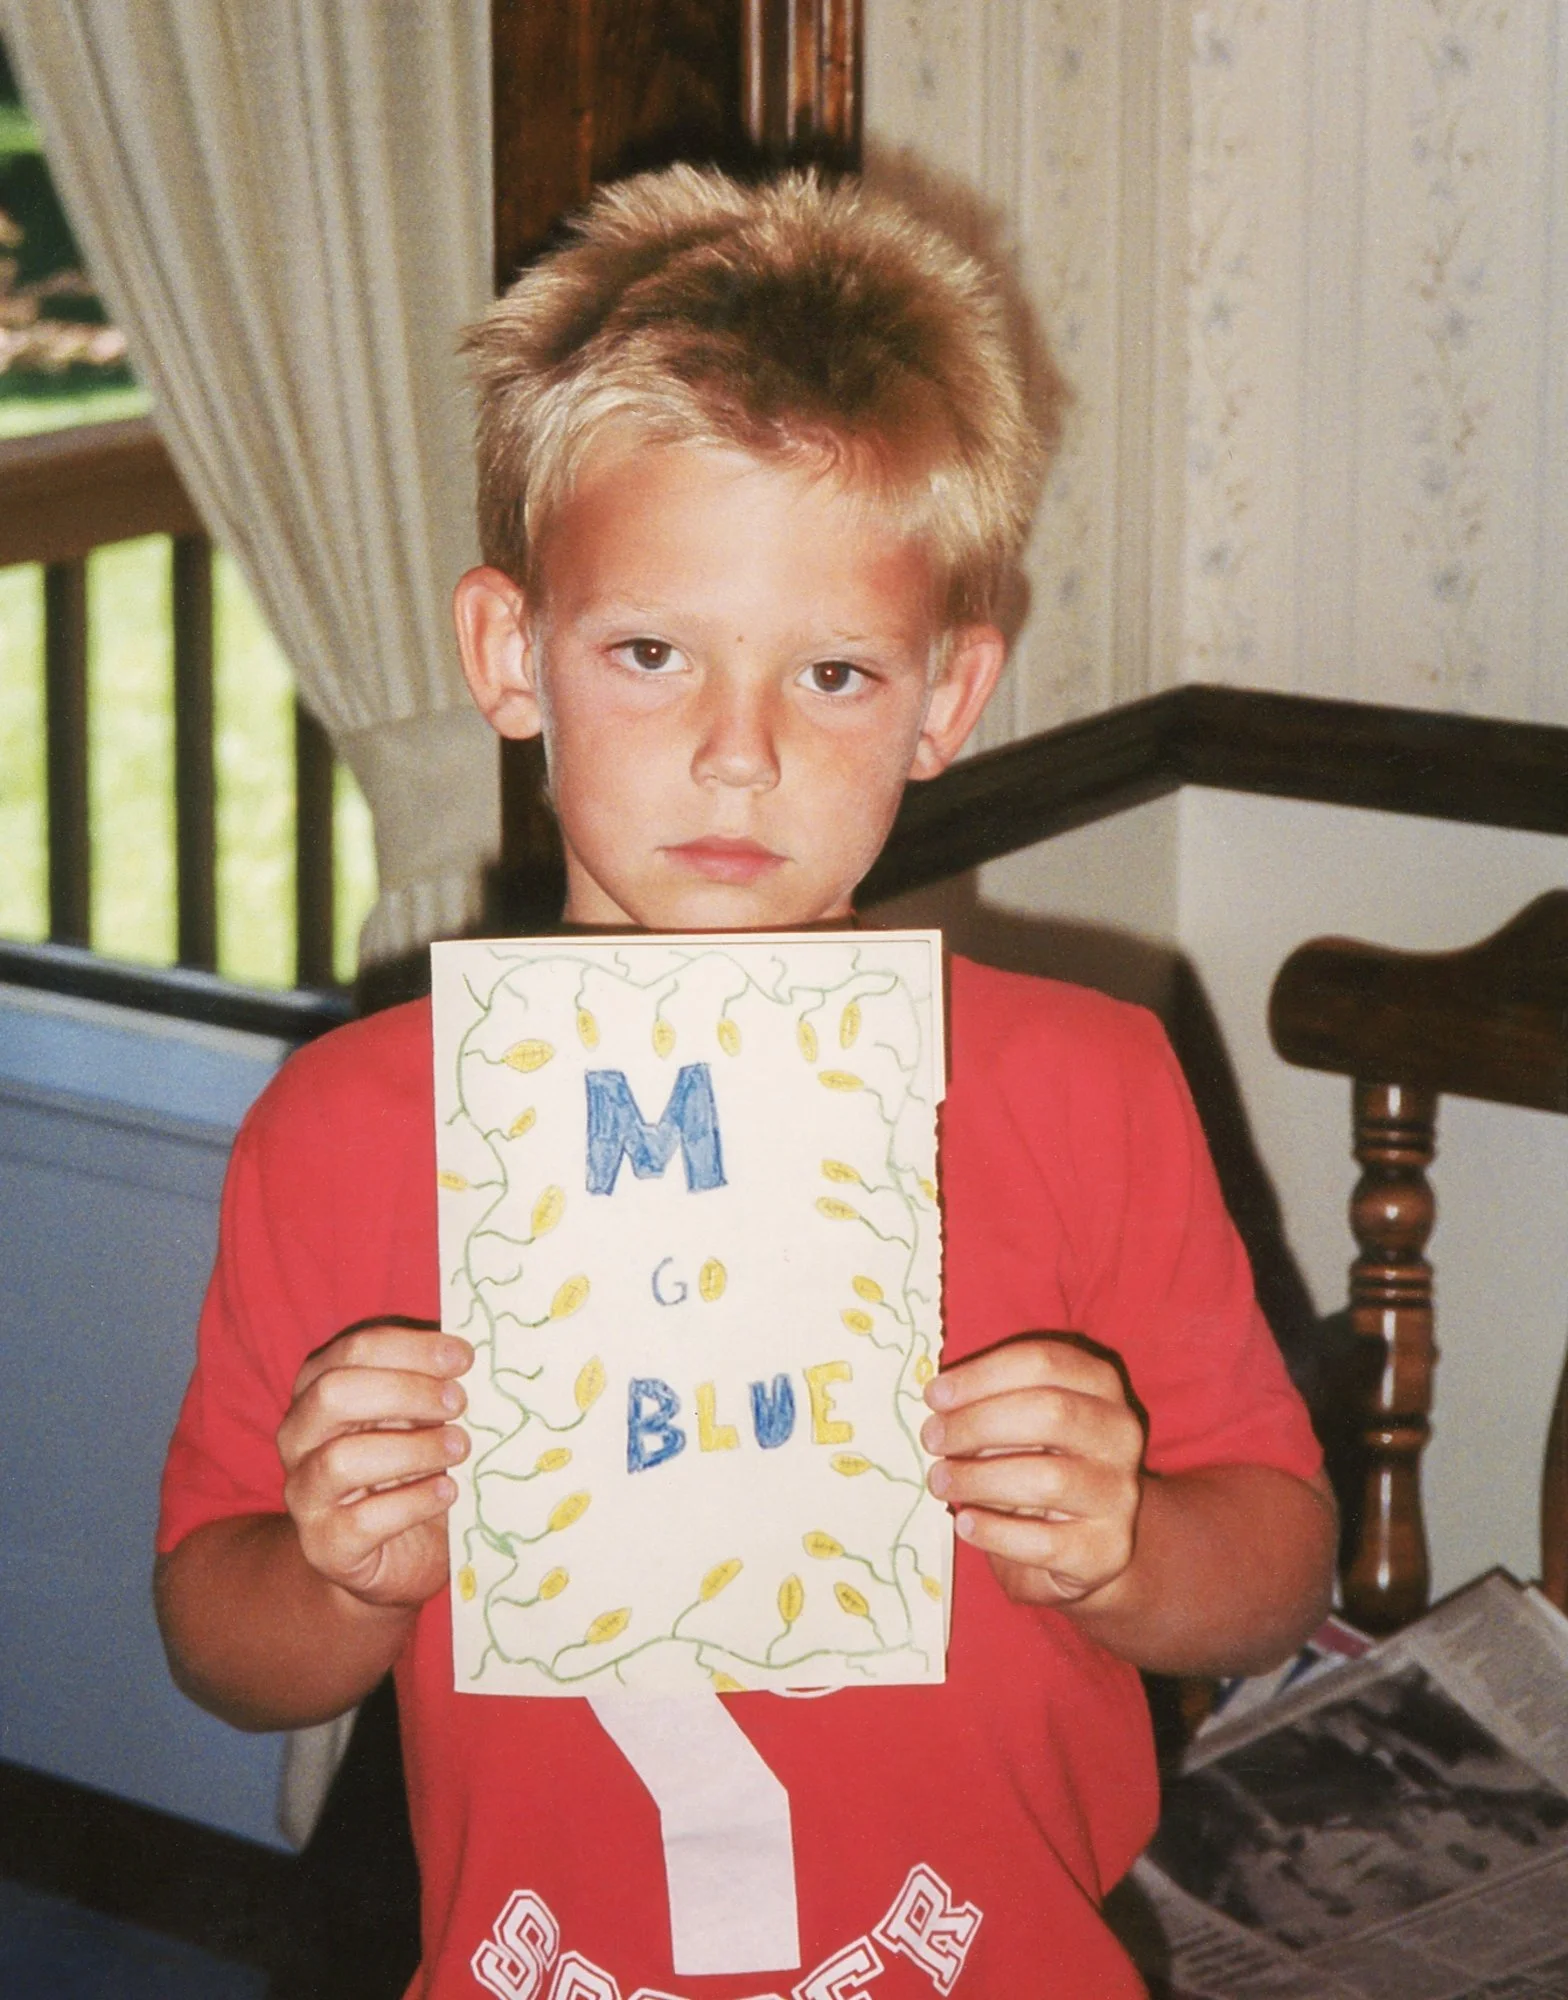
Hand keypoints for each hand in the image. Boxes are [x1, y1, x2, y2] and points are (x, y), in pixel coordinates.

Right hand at [277, 1320, 473, 1610]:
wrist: (394, 1554)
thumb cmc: (411, 1468)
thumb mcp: (419, 1417)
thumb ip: (431, 1382)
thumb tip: (467, 1351)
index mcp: (319, 1388)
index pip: (354, 1351)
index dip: (410, 1348)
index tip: (463, 1357)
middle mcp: (299, 1436)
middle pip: (333, 1395)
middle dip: (404, 1391)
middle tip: (459, 1402)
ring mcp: (304, 1493)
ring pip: (341, 1460)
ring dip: (412, 1449)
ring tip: (460, 1447)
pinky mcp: (324, 1545)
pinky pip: (362, 1521)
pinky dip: (414, 1502)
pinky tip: (448, 1491)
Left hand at [921, 1335, 1145, 1607]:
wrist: (1084, 1541)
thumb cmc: (1037, 1463)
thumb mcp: (1019, 1424)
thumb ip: (989, 1403)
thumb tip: (940, 1398)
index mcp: (1100, 1385)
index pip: (1044, 1362)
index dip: (982, 1375)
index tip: (934, 1394)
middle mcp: (1121, 1433)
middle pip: (1051, 1412)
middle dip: (978, 1423)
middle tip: (931, 1438)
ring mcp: (1120, 1494)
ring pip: (1048, 1479)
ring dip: (979, 1478)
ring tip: (938, 1480)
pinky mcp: (1107, 1549)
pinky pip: (1045, 1541)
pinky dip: (995, 1532)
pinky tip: (965, 1523)